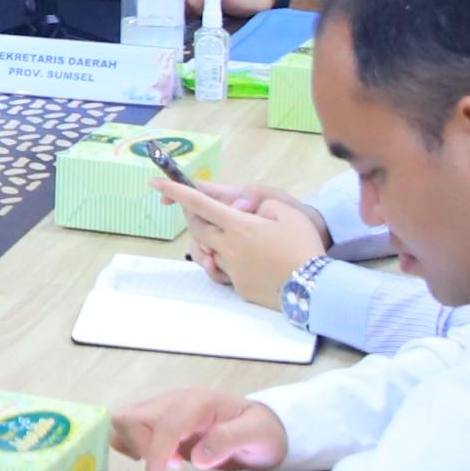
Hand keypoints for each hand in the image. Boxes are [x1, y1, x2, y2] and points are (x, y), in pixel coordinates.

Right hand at [108, 387, 287, 470]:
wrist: (263, 427)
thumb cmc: (261, 432)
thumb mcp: (256, 436)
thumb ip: (228, 441)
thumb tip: (198, 458)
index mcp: (198, 402)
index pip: (164, 427)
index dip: (155, 456)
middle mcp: (176, 400)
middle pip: (131, 418)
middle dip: (141, 448)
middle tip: (172, 467)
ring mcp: (165, 409)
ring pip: (125, 421)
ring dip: (136, 446)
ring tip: (167, 462)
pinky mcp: (160, 420)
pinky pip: (131, 428)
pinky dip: (135, 446)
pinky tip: (160, 457)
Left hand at [155, 173, 328, 301]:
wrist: (314, 287)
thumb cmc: (302, 245)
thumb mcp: (286, 211)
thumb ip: (258, 203)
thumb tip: (239, 208)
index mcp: (238, 225)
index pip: (199, 204)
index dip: (175, 191)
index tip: (155, 183)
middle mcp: (228, 247)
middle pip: (197, 230)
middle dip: (195, 218)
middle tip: (204, 212)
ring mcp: (231, 270)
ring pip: (208, 253)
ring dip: (212, 243)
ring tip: (229, 239)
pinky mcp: (238, 288)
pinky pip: (223, 272)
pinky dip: (228, 263)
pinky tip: (246, 261)